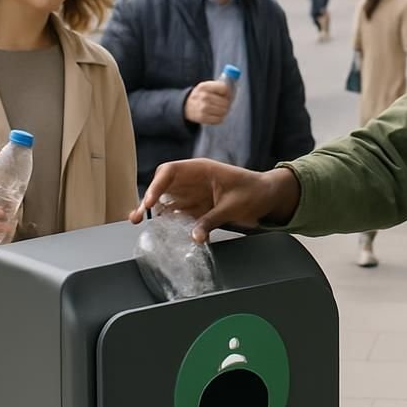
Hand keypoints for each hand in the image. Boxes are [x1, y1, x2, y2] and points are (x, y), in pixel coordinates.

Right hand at [130, 160, 300, 243]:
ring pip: (167, 200)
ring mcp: (193, 194)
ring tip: (139, 224)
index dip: (156, 185)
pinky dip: (169, 222)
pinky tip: (161, 232)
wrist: (269, 196)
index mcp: (200, 169)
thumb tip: (194, 236)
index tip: (148, 202)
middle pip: (162, 185)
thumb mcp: (234, 205)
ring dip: (154, 211)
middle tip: (137, 216)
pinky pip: (178, 214)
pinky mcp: (197, 208)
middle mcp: (192, 180)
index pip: (170, 172)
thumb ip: (213, 220)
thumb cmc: (254, 191)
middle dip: (147, 198)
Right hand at [184, 80, 231, 125]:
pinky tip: (216, 115)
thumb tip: (234, 92)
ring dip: (224, 111)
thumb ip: (219, 86)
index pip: (224, 88)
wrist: (186, 106)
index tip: (227, 95)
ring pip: (223, 111)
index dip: (228, 92)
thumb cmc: (200, 96)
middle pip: (225, 101)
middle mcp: (203, 96)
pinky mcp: (202, 118)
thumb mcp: (206, 87)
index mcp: (204, 86)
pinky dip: (220, 118)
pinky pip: (219, 120)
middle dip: (227, 104)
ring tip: (220, 110)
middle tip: (224, 104)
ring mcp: (203, 108)